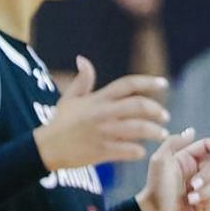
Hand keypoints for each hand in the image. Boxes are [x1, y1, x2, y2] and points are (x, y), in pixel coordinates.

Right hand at [33, 57, 169, 170]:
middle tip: (165, 117)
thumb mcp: (68, 99)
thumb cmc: (57, 124)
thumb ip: (82, 80)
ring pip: (139, 129)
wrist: (44, 149)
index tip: (163, 83)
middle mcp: (103, 113)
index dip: (148, 82)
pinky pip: (128, 150)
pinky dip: (138, 151)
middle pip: (139, 106)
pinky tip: (140, 151)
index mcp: (98, 99)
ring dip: (154, 132)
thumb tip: (83, 59)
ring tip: (161, 135)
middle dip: (157, 110)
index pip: (128, 84)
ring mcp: (103, 132)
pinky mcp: (101, 151)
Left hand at [135, 128, 209, 210]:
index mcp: (187, 159)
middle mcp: (196, 172)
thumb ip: (173, 143)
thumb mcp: (160, 161)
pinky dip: (207, 202)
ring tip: (189, 198)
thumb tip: (191, 131)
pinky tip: (193, 205)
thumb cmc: (155, 186)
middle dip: (207, 176)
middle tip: (192, 185)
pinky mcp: (203, 205)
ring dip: (204, 192)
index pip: (209, 147)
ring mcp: (200, 189)